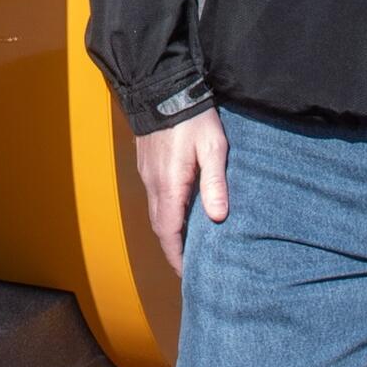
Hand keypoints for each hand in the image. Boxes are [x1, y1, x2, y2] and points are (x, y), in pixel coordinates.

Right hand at [133, 107, 227, 276]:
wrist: (163, 91)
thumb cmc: (194, 119)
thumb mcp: (213, 148)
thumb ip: (215, 183)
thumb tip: (218, 218)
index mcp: (169, 186)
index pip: (169, 232)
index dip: (177, 255)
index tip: (187, 274)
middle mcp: (153, 186)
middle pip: (161, 227)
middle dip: (173, 249)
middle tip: (189, 267)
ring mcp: (148, 176)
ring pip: (157, 214)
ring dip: (170, 233)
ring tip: (188, 246)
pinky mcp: (148, 167)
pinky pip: (156, 199)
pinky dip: (167, 215)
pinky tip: (181, 215)